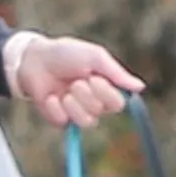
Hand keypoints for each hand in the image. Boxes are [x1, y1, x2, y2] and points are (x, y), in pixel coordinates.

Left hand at [10, 34, 142, 127]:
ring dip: (74, 104)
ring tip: (65, 91)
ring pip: (86, 122)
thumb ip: (116, 74)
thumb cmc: (66, 54)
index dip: (107, 94)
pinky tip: (50, 96)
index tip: (94, 77)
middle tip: (75, 81)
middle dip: (87, 95)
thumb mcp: (94, 57)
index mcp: (105, 88)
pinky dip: (56, 107)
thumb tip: (140, 87)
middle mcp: (93, 103)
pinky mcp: (59, 119)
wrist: (34, 59)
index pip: (118, 104)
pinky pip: (64, 122)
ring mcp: (76, 112)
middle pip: (101, 112)